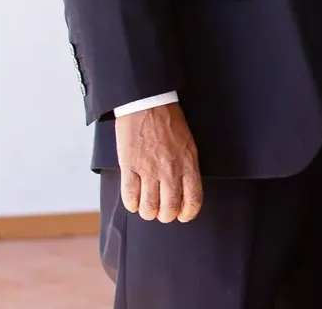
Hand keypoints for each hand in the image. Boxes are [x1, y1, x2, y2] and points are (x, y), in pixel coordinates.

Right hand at [115, 104, 202, 222]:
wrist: (149, 105)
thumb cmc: (170, 124)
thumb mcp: (188, 145)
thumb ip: (187, 168)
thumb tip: (184, 191)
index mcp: (189, 164)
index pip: (193, 199)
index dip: (188, 213)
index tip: (183, 216)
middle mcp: (170, 170)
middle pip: (169, 208)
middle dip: (165, 215)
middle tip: (162, 212)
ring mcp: (149, 169)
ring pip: (149, 206)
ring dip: (148, 212)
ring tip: (147, 208)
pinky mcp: (129, 166)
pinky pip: (129, 195)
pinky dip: (131, 204)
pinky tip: (134, 202)